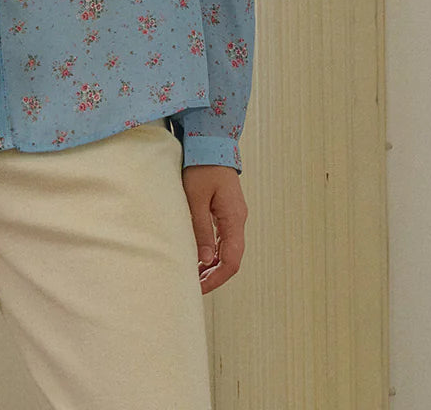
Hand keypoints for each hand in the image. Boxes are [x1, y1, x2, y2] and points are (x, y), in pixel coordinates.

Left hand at [180, 164, 247, 293]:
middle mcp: (238, 219)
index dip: (217, 278)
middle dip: (214, 275)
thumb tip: (206, 261)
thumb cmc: (201, 166)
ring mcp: (233, 214)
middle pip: (231, 258)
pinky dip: (212, 250)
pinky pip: (223, 237)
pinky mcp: (226, 209)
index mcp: (234, 218)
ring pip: (227, 249)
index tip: (199, 288)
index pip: (232, 260)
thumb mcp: (195, 197)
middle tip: (193, 286)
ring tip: (193, 274)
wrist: (210, 141)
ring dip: (212, 264)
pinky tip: (198, 254)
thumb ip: (201, 228)